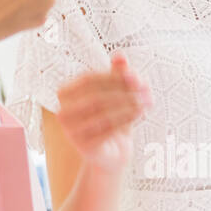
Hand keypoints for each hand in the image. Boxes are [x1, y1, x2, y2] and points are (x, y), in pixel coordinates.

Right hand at [56, 51, 148, 170]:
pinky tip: (140, 114)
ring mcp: (71, 131)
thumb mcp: (115, 94)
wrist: (112, 154)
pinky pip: (108, 129)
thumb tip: (120, 55)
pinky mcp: (84, 147)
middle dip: (124, 92)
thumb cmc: (112, 119)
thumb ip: (116, 74)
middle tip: (147, 91)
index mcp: (65, 94)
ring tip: (147, 102)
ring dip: (129, 105)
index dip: (113, 76)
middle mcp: (62, 112)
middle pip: (96, 96)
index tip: (137, 77)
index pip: (88, 79)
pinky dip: (127, 119)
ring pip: (103, 112)